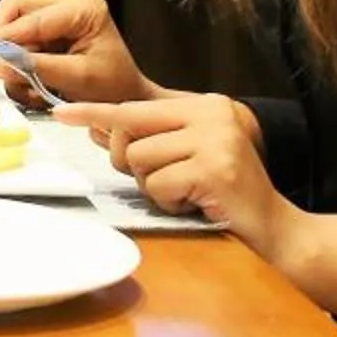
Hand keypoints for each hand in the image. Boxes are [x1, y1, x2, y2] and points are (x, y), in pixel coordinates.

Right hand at [0, 0, 158, 104]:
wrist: (128, 99)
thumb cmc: (113, 89)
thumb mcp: (78, 79)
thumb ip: (38, 68)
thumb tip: (0, 64)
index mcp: (85, 8)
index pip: (33, 16)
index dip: (6, 35)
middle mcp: (70, 2)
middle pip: (16, 8)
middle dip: (2, 38)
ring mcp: (58, 13)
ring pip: (13, 21)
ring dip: (9, 51)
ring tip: (17, 77)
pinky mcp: (50, 27)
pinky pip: (20, 35)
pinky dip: (16, 56)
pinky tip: (26, 75)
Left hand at [67, 92, 295, 251]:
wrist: (275, 231)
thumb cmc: (223, 196)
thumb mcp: (183, 157)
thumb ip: (146, 140)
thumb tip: (96, 125)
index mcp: (205, 105)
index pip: (134, 106)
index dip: (95, 112)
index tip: (62, 114)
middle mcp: (212, 113)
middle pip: (129, 129)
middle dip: (130, 162)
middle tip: (164, 181)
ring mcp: (215, 138)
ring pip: (139, 159)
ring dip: (154, 187)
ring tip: (187, 194)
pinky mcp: (214, 168)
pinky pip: (158, 185)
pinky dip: (169, 203)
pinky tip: (197, 204)